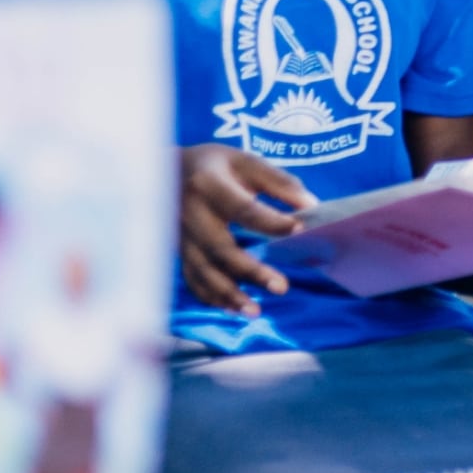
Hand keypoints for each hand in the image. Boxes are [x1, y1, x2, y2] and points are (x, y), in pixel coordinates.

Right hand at [179, 145, 312, 314]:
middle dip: (250, 270)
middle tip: (282, 287)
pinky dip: (210, 297)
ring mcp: (180, 236)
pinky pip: (191, 279)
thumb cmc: (213, 165)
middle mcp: (190, 213)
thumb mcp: (245, 161)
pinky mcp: (177, 251)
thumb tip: (311, 206)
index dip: (270, 221)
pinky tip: (232, 309)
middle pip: (220, 247)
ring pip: (203, 270)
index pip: (243, 208)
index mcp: (209, 184)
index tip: (299, 229)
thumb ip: (278, 182)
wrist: (162, 171)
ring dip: (229, 294)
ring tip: (255, 311)